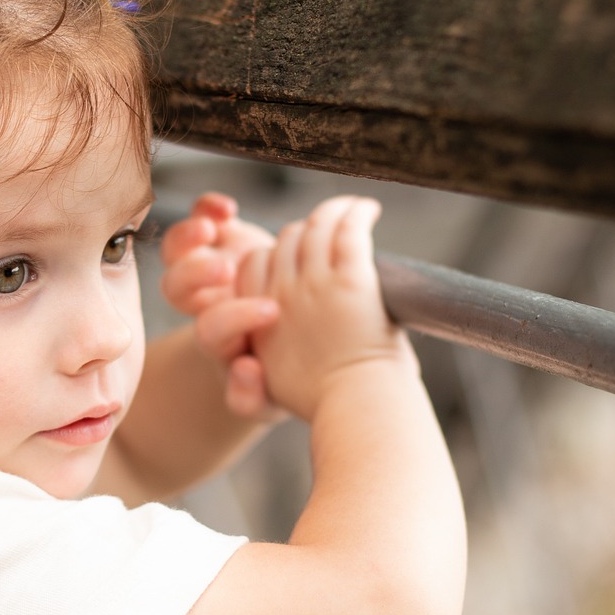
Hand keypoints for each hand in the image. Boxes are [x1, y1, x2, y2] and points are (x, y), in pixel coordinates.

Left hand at [160, 193, 280, 418]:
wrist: (300, 324)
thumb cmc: (285, 364)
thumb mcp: (273, 392)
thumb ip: (254, 396)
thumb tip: (244, 372)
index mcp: (219, 339)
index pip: (209, 331)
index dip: (232, 321)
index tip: (270, 312)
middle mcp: (205, 302)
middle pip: (175, 288)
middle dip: (194, 276)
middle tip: (225, 271)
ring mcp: (208, 265)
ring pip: (175, 250)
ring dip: (187, 237)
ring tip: (212, 228)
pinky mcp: (223, 235)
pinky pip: (200, 216)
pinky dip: (206, 208)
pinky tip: (227, 208)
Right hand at [244, 196, 414, 420]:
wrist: (356, 406)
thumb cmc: (318, 401)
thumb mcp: (265, 392)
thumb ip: (252, 372)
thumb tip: (246, 365)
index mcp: (256, 318)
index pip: (250, 265)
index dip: (271, 254)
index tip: (291, 253)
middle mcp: (282, 295)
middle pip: (283, 244)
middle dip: (301, 232)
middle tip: (325, 230)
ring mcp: (316, 285)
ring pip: (314, 230)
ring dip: (332, 213)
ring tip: (353, 210)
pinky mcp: (353, 280)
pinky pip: (348, 231)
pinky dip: (356, 212)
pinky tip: (368, 208)